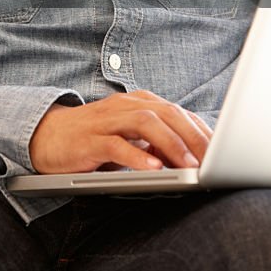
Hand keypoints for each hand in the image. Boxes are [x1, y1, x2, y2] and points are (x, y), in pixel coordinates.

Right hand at [29, 90, 211, 174]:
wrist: (48, 136)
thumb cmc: (95, 139)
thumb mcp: (130, 137)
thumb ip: (157, 142)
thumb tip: (194, 158)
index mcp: (137, 102)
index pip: (177, 112)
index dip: (201, 130)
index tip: (222, 152)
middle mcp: (124, 105)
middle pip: (165, 113)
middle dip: (193, 136)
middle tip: (213, 160)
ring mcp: (106, 120)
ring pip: (144, 123)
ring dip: (170, 144)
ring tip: (188, 166)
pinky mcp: (89, 140)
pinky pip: (115, 144)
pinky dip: (137, 156)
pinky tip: (153, 168)